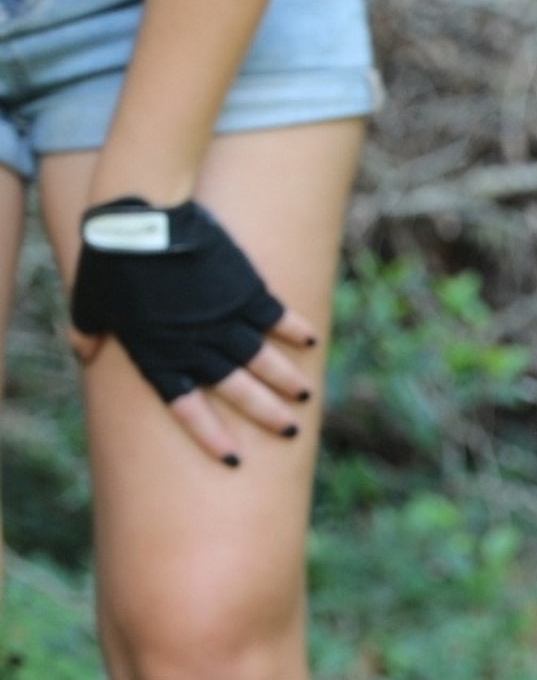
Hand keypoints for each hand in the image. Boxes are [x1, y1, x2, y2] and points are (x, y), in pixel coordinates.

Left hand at [66, 197, 318, 466]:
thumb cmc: (109, 263)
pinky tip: (310, 342)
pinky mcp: (244, 290)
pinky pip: (276, 317)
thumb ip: (87, 333)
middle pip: (237, 390)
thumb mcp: (88, 304)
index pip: (187, 408)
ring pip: (263, 360)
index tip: (234, 458)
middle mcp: (197, 346)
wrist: (139, 222)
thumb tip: (82, 352)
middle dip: (266, 414)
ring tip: (305, 396)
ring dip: (287, 380)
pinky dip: (295, 330)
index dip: (211, 436)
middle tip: (289, 431)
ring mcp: (224, 319)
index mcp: (159, 356)